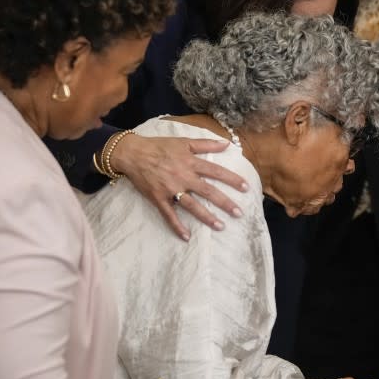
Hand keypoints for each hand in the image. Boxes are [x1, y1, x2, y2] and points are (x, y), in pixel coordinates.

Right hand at [111, 133, 248, 240]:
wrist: (132, 153)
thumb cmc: (159, 146)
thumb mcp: (183, 141)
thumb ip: (206, 144)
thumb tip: (226, 144)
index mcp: (190, 162)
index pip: (216, 172)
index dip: (232, 179)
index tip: (246, 188)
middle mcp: (183, 177)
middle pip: (208, 191)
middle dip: (225, 203)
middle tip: (239, 213)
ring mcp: (170, 189)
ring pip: (192, 206)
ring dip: (207, 217)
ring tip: (221, 226)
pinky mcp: (158, 198)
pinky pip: (169, 215)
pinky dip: (177, 226)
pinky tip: (186, 237)